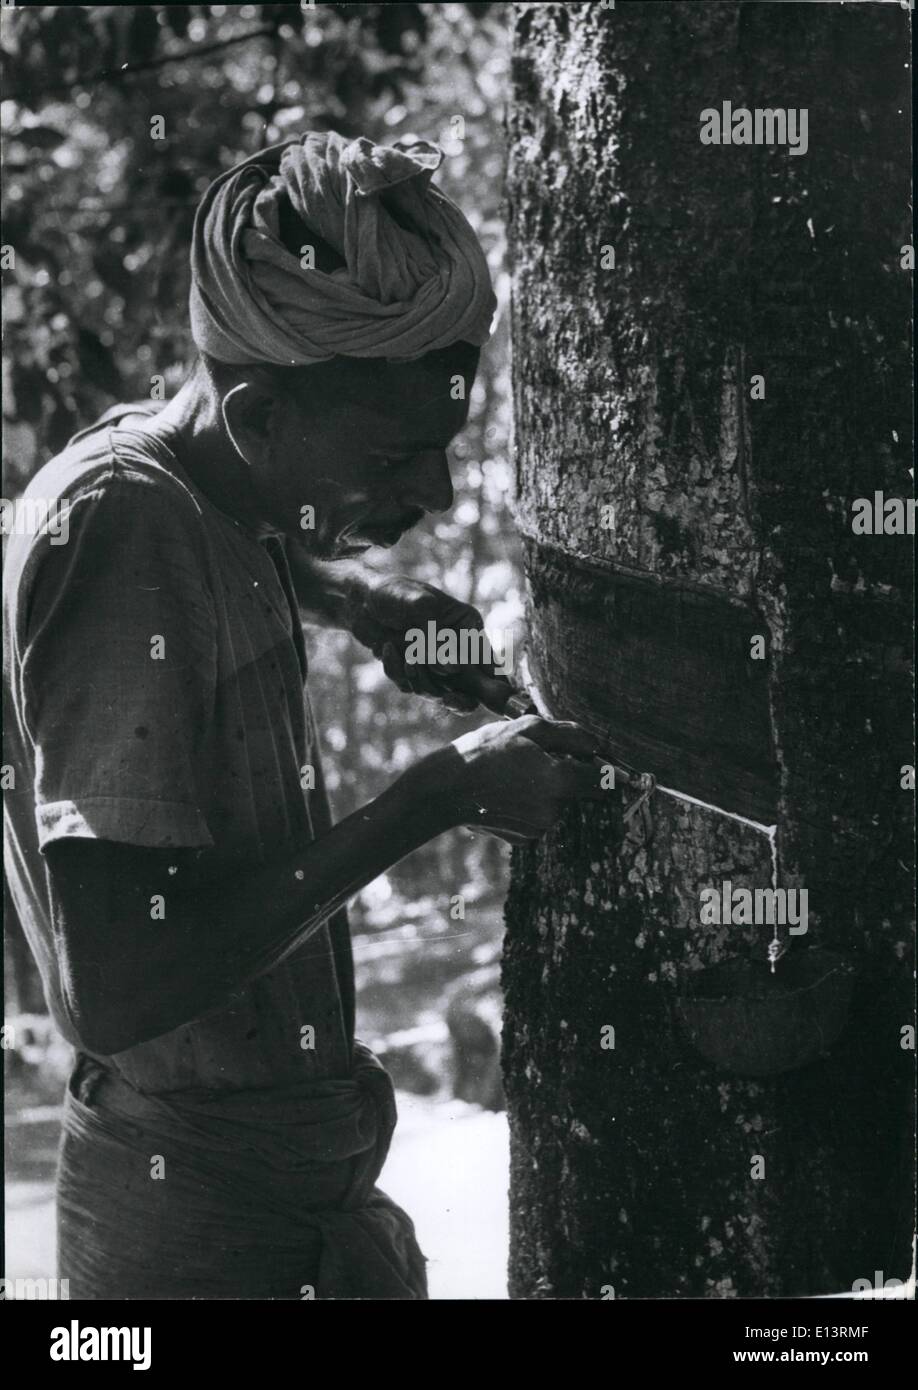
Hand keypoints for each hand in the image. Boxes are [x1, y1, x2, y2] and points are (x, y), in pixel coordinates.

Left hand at [345, 576, 510, 712]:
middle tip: (449, 700)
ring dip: (417, 677)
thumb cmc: (395, 593)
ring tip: (403, 653)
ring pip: (435, 691)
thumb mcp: (419, 606)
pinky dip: (396, 670)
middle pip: (468, 688)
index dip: (495, 686)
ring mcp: (433, 663)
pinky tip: (386, 648)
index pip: (488, 662)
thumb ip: (437, 637)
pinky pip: (409, 685)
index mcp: (467, 627)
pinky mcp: (412, 671)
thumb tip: (452, 668)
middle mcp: (455, 649)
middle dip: (457, 697)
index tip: (496, 702)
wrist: (360, 599)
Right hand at [444, 715, 608, 844]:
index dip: (598, 767)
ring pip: (555, 803)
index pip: (601, 780)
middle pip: (574, 790)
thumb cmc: (486, 752)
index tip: (588, 759)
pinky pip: (537, 818)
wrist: (445, 790)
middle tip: (531, 758)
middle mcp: (555, 809)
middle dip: (562, 774)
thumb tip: (595, 745)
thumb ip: (569, 736)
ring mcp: (539, 828)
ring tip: (511, 774)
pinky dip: (527, 805)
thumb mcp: (528, 729)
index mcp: (561, 781)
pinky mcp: (524, 839)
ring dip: (543, 789)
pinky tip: (504, 793)